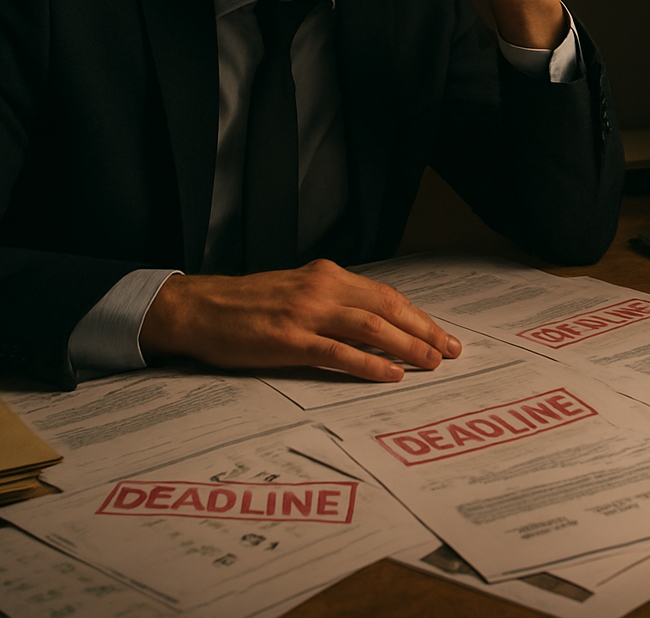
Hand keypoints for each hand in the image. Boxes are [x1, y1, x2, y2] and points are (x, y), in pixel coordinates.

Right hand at [138, 260, 462, 380]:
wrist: (198, 308)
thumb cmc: (246, 305)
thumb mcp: (295, 292)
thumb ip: (331, 302)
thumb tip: (371, 323)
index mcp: (326, 276)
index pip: (385, 295)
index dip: (418, 315)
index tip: (441, 334)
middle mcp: (322, 289)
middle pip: (387, 308)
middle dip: (425, 330)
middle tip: (451, 351)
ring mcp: (306, 314)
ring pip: (371, 327)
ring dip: (408, 345)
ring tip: (432, 363)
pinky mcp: (289, 341)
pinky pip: (339, 352)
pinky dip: (370, 363)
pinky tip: (392, 374)